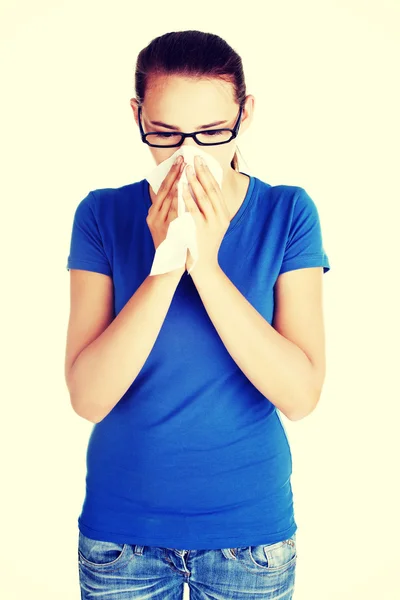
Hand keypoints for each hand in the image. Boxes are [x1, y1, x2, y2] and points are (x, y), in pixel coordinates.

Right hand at [146, 155, 185, 276]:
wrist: (170, 267)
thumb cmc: (173, 245)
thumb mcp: (169, 225)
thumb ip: (171, 210)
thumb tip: (179, 192)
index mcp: (154, 214)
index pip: (163, 189)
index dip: (171, 174)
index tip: (179, 160)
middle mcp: (154, 216)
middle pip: (164, 190)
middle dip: (174, 173)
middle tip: (183, 158)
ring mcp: (159, 224)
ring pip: (168, 199)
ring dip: (177, 182)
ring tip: (185, 168)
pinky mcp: (166, 230)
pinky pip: (173, 212)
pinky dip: (179, 199)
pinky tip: (185, 189)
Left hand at [182, 156, 229, 275]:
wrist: (203, 265)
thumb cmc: (204, 243)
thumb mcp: (212, 224)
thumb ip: (210, 208)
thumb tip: (202, 186)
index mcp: (224, 214)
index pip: (216, 189)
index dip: (209, 173)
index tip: (201, 160)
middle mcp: (221, 218)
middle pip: (211, 190)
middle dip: (202, 172)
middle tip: (194, 158)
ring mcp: (211, 224)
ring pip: (204, 198)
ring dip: (195, 182)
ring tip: (188, 168)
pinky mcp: (200, 230)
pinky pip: (193, 210)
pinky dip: (188, 197)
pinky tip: (182, 187)